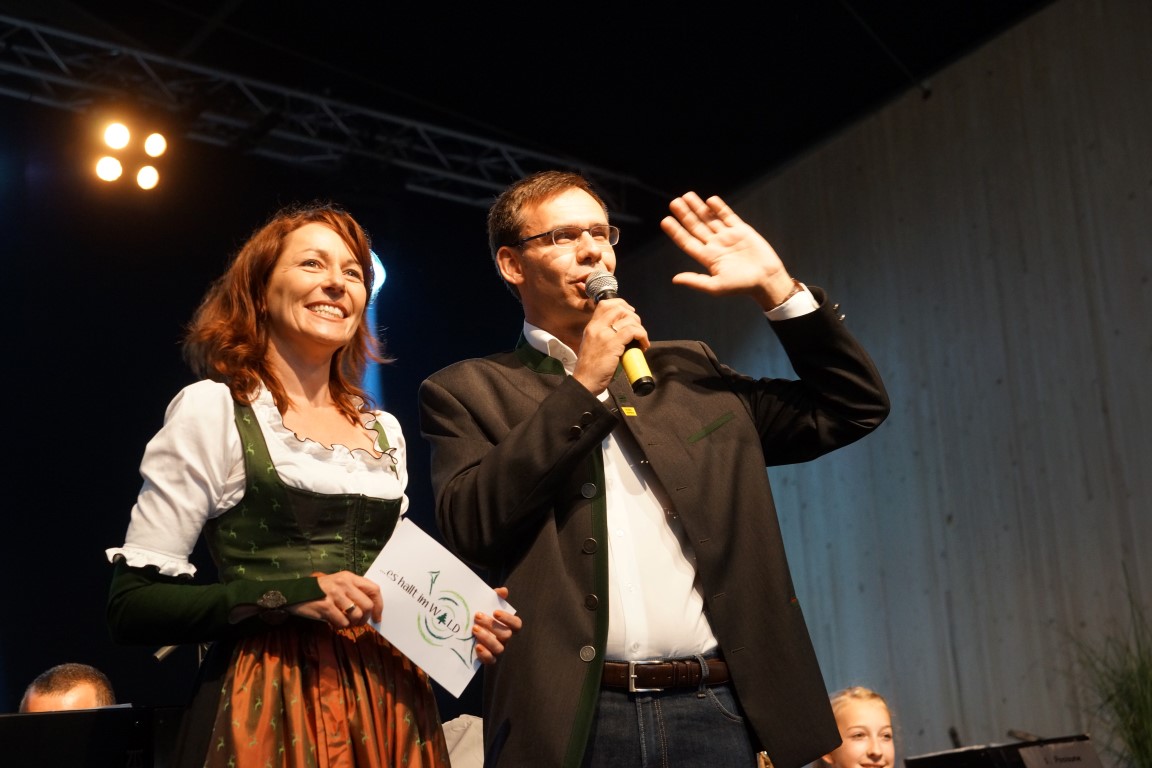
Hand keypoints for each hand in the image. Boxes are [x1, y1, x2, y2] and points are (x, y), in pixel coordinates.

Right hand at [287, 571, 382, 626]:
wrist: (295, 592)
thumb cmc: (321, 590)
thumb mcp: (339, 583)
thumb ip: (354, 590)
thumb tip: (372, 608)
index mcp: (349, 577)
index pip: (374, 589)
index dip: (379, 605)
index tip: (378, 617)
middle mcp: (343, 584)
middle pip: (367, 605)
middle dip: (366, 618)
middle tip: (359, 622)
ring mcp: (334, 594)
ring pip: (356, 615)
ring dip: (354, 623)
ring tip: (347, 623)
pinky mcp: (325, 606)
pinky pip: (343, 622)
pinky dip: (341, 626)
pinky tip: (335, 623)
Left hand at [472, 586, 522, 664]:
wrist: (473, 641)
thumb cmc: (486, 621)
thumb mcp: (489, 609)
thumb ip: (496, 599)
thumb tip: (503, 590)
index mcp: (510, 627)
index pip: (516, 624)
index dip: (508, 618)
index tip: (495, 612)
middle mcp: (507, 640)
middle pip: (505, 634)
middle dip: (491, 625)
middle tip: (477, 616)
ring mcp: (499, 651)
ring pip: (499, 648)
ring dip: (487, 638)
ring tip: (474, 629)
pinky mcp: (490, 661)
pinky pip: (491, 660)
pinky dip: (485, 654)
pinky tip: (477, 646)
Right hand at [572, 297, 649, 393]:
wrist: (585, 382)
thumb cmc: (591, 368)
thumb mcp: (593, 345)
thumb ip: (603, 335)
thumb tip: (621, 330)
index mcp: (591, 327)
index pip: (605, 304)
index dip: (621, 305)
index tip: (630, 314)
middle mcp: (596, 327)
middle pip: (619, 308)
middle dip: (634, 317)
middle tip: (637, 330)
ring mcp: (604, 335)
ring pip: (629, 319)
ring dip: (640, 328)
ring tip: (641, 341)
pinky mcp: (613, 344)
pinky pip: (633, 331)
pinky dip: (642, 336)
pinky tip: (643, 346)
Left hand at [660, 192, 796, 308]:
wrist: (766, 279)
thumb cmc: (741, 286)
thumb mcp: (716, 287)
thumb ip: (696, 281)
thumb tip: (675, 279)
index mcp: (708, 257)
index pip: (687, 241)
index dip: (676, 231)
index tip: (665, 220)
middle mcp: (715, 245)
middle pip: (696, 226)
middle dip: (685, 214)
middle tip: (674, 203)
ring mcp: (728, 236)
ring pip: (709, 218)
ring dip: (698, 207)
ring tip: (687, 196)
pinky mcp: (741, 230)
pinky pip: (727, 216)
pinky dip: (719, 208)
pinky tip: (709, 200)